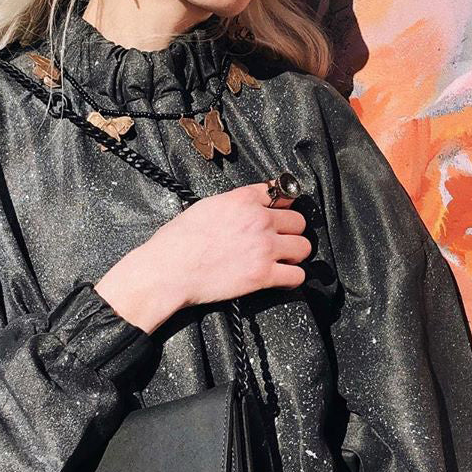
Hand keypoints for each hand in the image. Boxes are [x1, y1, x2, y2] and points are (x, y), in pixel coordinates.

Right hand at [94, 181, 308, 332]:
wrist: (169, 269)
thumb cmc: (178, 241)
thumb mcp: (206, 206)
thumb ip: (234, 203)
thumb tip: (247, 206)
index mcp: (244, 200)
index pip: (280, 193)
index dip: (283, 205)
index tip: (282, 211)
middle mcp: (259, 220)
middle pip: (298, 221)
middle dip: (290, 232)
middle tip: (280, 240)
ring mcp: (264, 248)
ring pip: (303, 247)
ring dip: (295, 254)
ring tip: (283, 260)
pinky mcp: (263, 275)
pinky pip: (296, 276)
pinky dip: (292, 278)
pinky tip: (282, 278)